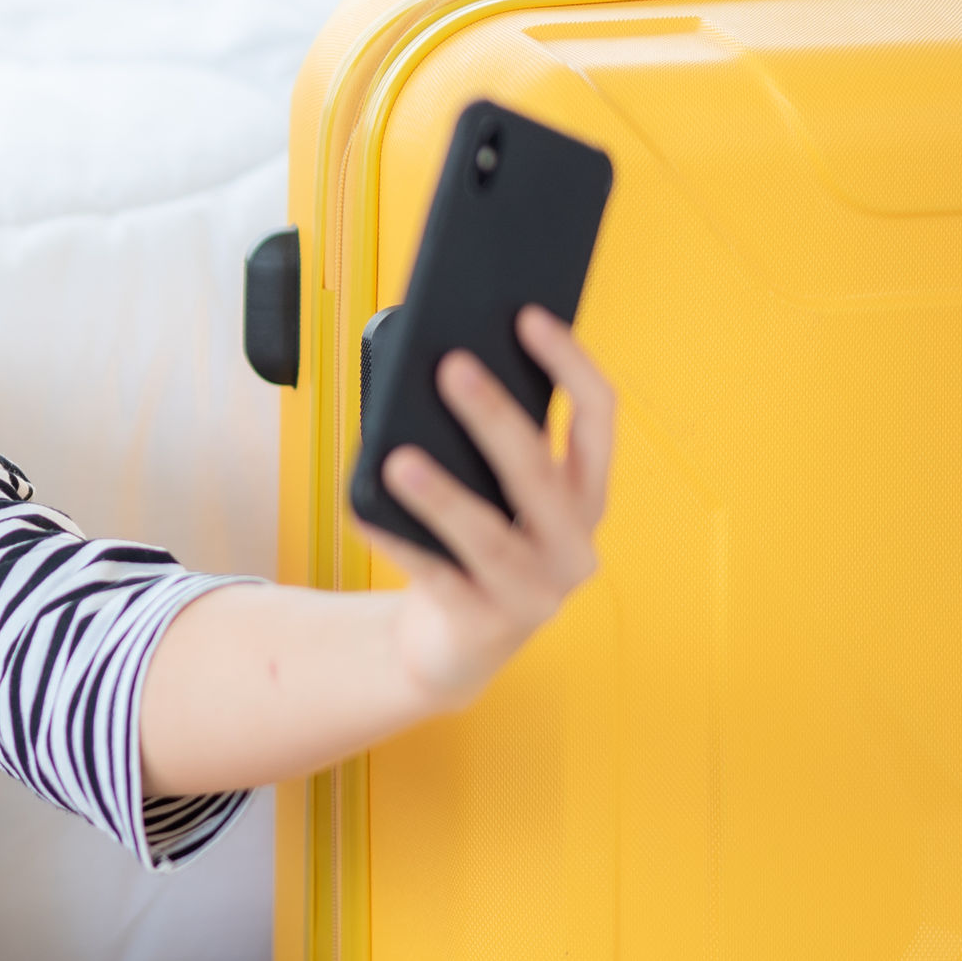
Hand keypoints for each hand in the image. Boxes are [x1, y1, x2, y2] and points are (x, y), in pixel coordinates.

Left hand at [370, 307, 617, 711]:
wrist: (453, 644)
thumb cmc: (471, 546)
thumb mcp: (492, 492)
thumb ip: (485, 442)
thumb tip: (441, 367)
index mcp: (585, 496)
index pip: (597, 416)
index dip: (569, 363)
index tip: (528, 316)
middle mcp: (574, 544)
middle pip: (537, 470)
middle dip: (493, 415)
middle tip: (449, 366)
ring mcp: (536, 592)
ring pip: (489, 535)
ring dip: (444, 495)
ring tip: (399, 458)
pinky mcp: (486, 625)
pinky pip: (435, 576)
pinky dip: (398, 541)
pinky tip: (364, 510)